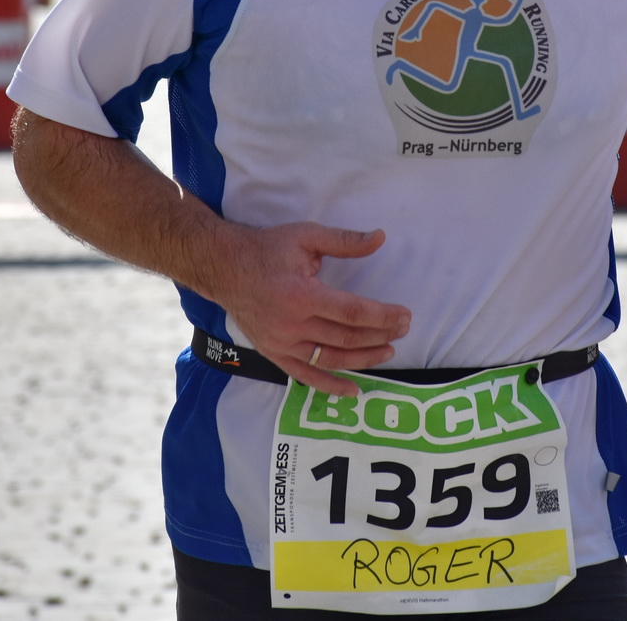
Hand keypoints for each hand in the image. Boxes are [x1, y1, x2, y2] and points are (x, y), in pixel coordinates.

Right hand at [207, 223, 411, 396]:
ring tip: (388, 352)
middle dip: (380, 336)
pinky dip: (330, 386)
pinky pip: (305, 376)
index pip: (353, 312)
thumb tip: (380, 237)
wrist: (222, 267)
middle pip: (347, 338)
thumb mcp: (305, 236)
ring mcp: (281, 343)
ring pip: (331, 359)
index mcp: (302, 295)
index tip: (404, 316)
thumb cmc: (266, 249)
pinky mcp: (273, 353)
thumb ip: (344, 241)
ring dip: (363, 360)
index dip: (383, 316)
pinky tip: (353, 390)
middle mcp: (292, 325)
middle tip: (403, 330)